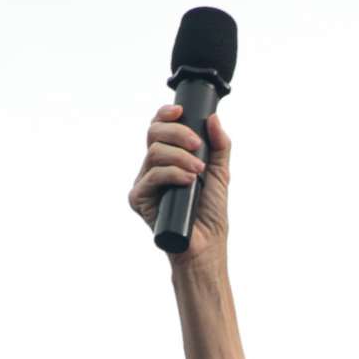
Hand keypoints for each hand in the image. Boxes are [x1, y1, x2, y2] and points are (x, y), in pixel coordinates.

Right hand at [127, 102, 230, 265]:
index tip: (180, 112)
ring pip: (154, 153)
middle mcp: (153, 168)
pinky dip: (172, 174)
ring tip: (197, 172)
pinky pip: (152, 175)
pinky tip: (187, 182)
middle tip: (197, 146)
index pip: (159, 129)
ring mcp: (145, 183)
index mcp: (169, 159)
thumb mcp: (219, 173)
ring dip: (180, 157)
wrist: (206, 245)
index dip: (165, 115)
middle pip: (153, 134)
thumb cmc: (210, 214)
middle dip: (177, 134)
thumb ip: (219, 145)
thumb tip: (213, 118)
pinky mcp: (139, 199)